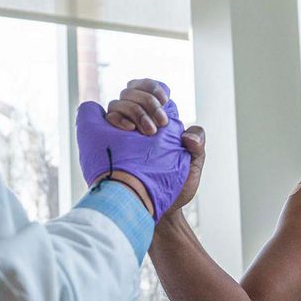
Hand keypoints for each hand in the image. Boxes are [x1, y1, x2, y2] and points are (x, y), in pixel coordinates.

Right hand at [76, 81, 190, 221]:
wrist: (160, 213)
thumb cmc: (177, 189)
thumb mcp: (194, 166)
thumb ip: (197, 146)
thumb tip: (188, 136)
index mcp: (156, 122)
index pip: (147, 90)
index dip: (151, 87)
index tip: (163, 100)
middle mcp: (136, 123)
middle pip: (130, 92)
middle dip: (146, 100)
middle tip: (160, 125)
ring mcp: (120, 135)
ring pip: (116, 103)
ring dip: (133, 109)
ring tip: (147, 132)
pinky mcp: (107, 145)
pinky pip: (103, 120)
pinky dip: (115, 118)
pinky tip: (127, 130)